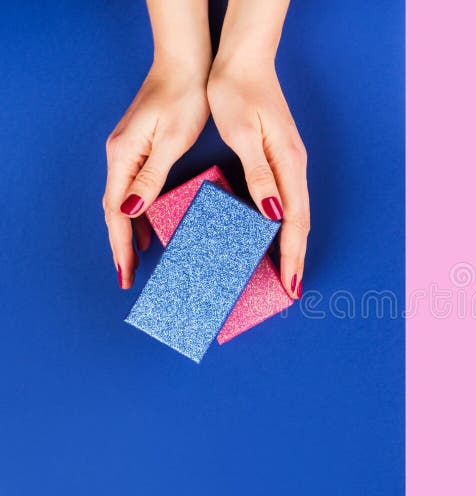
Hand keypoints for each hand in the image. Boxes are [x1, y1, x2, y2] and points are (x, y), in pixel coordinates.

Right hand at [103, 64, 209, 288]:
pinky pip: (134, 188)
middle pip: (115, 210)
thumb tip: (131, 210)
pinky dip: (137, 211)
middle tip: (127, 276)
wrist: (185, 64)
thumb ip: (151, 176)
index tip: (125, 273)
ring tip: (134, 259)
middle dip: (120, 245)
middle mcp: (120, 156)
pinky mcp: (142, 148)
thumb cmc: (183, 98)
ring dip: (127, 231)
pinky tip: (146, 224)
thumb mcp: (171, 140)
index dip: (120, 245)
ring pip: (124, 200)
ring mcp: (129, 152)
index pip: (117, 211)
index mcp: (125, 157)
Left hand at [207, 57, 309, 298]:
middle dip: (296, 258)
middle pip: (300, 223)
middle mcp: (293, 167)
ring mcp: (288, 163)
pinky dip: (283, 226)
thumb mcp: (244, 133)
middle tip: (290, 290)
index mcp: (287, 164)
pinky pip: (285, 201)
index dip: (293, 256)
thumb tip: (275, 213)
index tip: (291, 285)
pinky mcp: (279, 159)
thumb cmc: (238, 93)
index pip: (294, 221)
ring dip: (291, 244)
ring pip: (294, 214)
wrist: (244, 59)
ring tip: (284, 272)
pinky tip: (273, 235)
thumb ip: (260, 175)